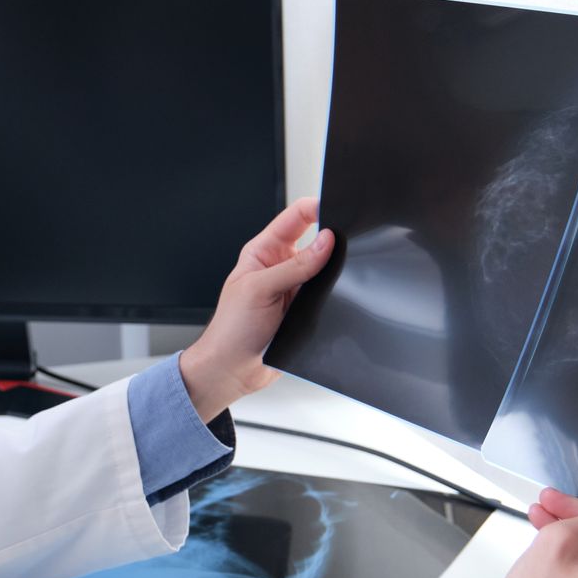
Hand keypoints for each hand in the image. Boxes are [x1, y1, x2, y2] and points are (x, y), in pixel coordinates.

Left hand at [179, 198, 334, 421]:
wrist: (232, 370)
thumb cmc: (231, 330)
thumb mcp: (260, 290)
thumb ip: (294, 266)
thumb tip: (326, 242)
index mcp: (264, 251)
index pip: (295, 217)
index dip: (315, 208)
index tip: (336, 209)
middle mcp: (281, 266)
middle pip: (316, 241)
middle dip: (332, 239)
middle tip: (346, 242)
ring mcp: (295, 288)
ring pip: (326, 270)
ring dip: (334, 272)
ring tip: (339, 274)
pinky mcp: (306, 309)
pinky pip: (329, 295)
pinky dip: (336, 295)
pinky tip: (337, 298)